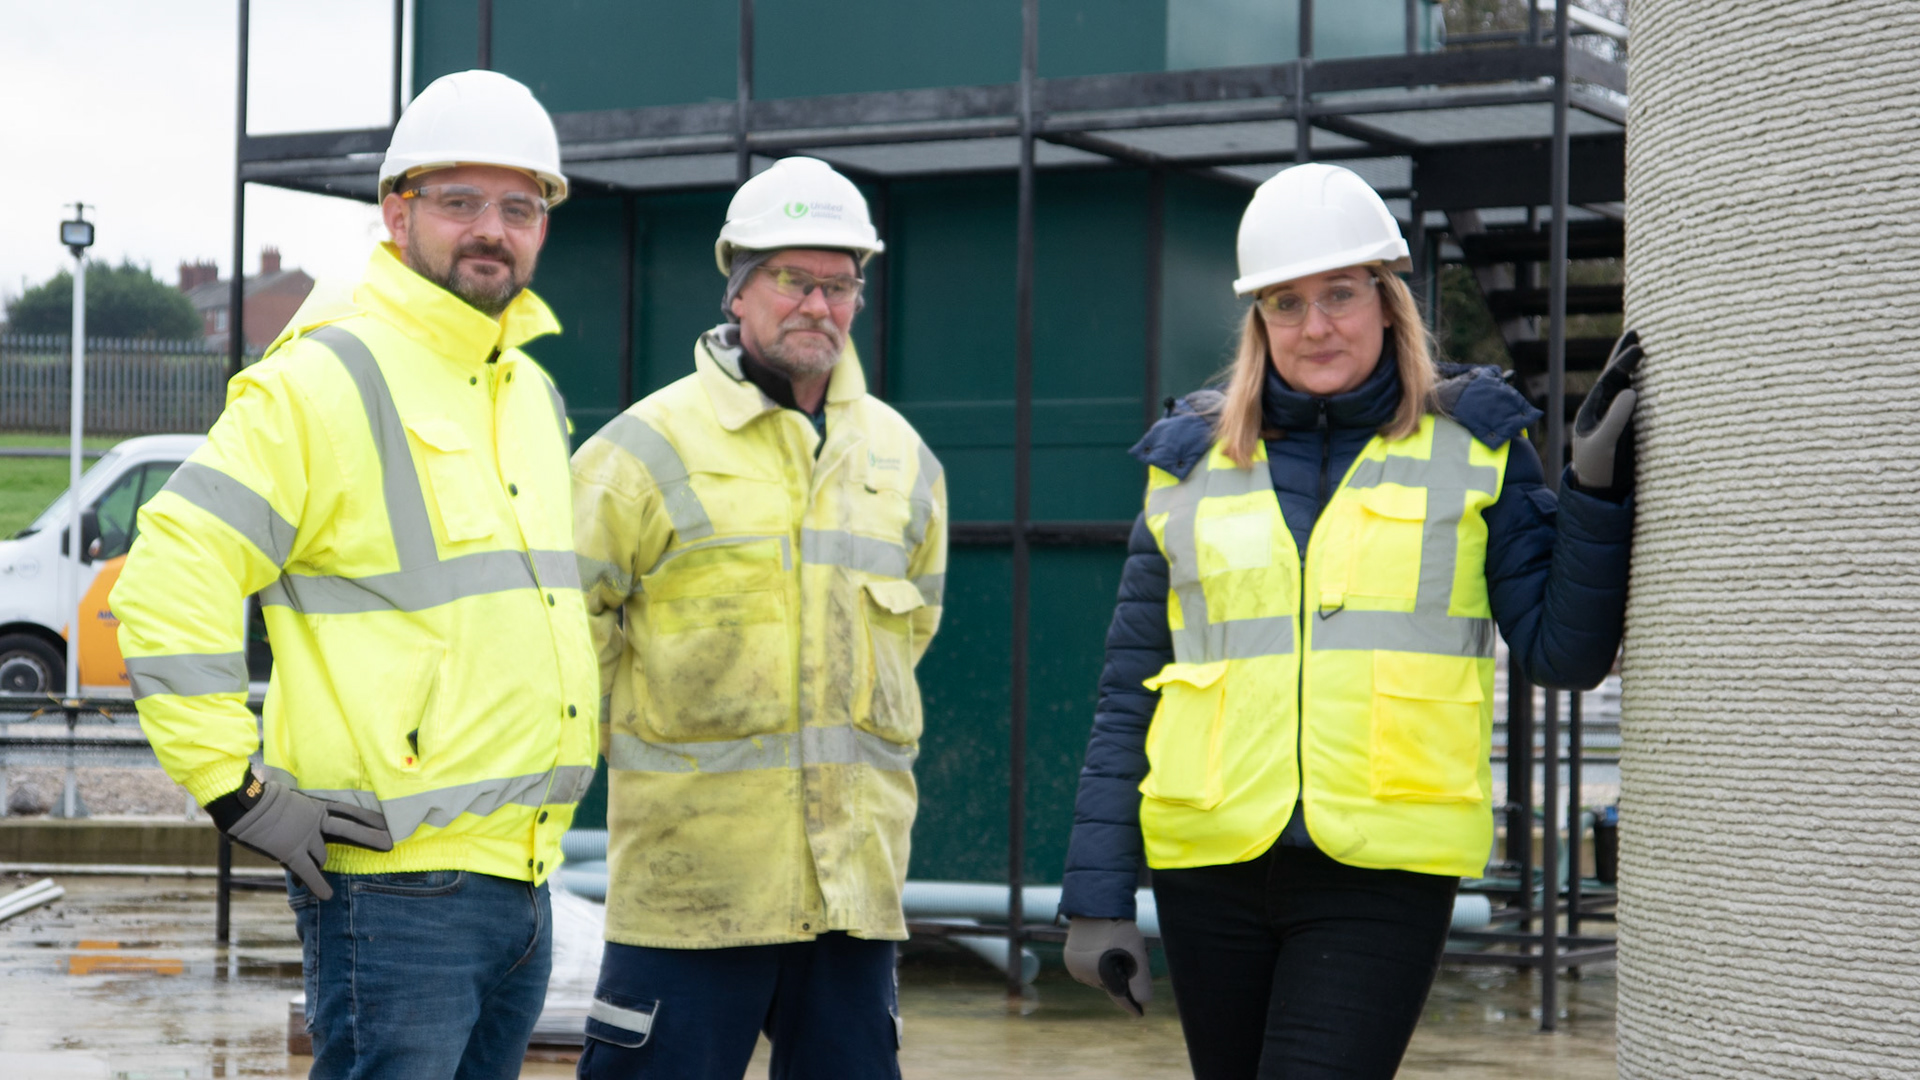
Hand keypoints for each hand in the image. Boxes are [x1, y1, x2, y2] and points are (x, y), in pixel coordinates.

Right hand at [221, 774, 392, 899]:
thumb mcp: (290, 799)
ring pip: (322, 856)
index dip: (368, 818)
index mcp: (317, 806)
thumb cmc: (261, 799)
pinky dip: (317, 885)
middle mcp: (316, 821)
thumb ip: (303, 812)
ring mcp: (306, 837)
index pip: (349, 812)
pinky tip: (327, 896)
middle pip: (350, 830)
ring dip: (318, 862)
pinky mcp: (293, 852)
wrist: (245, 804)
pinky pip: (309, 872)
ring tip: (312, 866)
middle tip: (390, 844)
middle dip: (371, 838)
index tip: (385, 824)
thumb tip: (307, 825)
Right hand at [1063, 917, 1152, 1016]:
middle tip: (1127, 958)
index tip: (1140, 1014)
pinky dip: (1097, 966)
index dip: (1132, 1005)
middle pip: (1109, 986)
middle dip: (1120, 977)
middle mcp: (1085, 974)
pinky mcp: (1069, 960)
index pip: (1120, 996)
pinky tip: (1101, 951)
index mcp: (1102, 973)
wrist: (1095, 906)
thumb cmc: (1118, 928)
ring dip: (1108, 971)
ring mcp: (1075, 967)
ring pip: (1098, 978)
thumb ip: (1141, 979)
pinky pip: (1087, 971)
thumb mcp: (1136, 952)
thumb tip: (1145, 1003)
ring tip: (1112, 951)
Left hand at [1571, 328, 1642, 491]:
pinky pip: (1640, 402)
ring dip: (1637, 368)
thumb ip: (1615, 418)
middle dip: (1624, 356)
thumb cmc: (1596, 468)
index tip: (1638, 347)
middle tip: (1635, 331)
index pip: (1609, 380)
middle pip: (1615, 377)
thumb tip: (1630, 390)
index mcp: (1593, 409)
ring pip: (1628, 386)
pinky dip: (1648, 387)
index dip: (1623, 363)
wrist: (1601, 492)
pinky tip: (1658, 376)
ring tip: (1647, 345)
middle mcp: (1605, 409)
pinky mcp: (1632, 427)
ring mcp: (1618, 417)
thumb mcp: (1603, 444)